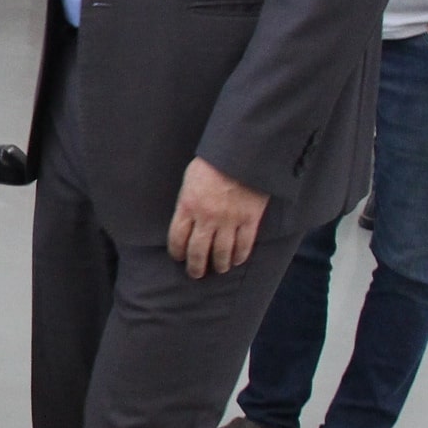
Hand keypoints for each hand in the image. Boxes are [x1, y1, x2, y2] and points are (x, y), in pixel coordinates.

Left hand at [167, 157, 269, 278]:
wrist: (243, 154)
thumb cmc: (213, 162)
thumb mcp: (190, 180)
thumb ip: (187, 201)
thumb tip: (186, 217)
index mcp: (187, 206)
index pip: (177, 238)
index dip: (177, 252)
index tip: (178, 258)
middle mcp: (206, 218)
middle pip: (197, 251)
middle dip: (195, 266)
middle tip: (196, 273)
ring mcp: (229, 221)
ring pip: (221, 252)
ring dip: (219, 265)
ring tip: (218, 270)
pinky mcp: (250, 220)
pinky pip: (244, 245)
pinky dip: (240, 256)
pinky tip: (236, 261)